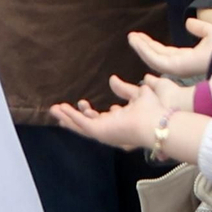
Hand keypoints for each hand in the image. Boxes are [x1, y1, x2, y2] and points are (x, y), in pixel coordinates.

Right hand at [52, 73, 204, 162]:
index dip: (90, 113)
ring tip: (53, 109)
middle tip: (60, 109)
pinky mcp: (100, 132)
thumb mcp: (138, 94)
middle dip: (72, 117)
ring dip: (66, 117)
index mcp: (120, 123)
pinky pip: (81, 124)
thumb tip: (113, 79)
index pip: (102, 120)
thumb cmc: (154, 111)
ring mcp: (104, 132)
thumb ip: (125, 89)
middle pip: (87, 125)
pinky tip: (61, 109)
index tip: (83, 103)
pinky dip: (70, 116)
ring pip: (80, 126)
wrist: (157, 122)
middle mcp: (111, 130)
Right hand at [128, 16, 211, 79]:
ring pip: (153, 60)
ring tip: (131, 37)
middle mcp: (181, 65)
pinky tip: (137, 41)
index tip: (141, 35)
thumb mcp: (210, 32)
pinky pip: (156, 60)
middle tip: (132, 35)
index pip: (165, 53)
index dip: (152, 44)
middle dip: (143, 46)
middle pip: (157, 56)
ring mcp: (178, 68)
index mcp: (188, 59)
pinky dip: (145, 50)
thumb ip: (199, 28)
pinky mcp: (177, 68)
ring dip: (141, 48)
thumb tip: (188, 22)